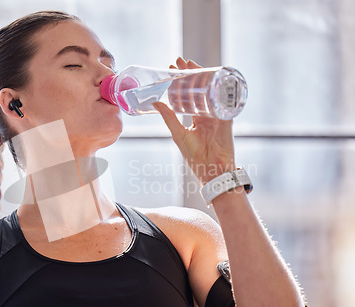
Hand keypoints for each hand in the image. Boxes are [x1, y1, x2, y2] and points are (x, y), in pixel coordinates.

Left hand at [153, 57, 235, 184]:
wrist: (212, 170)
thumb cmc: (196, 156)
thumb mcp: (179, 134)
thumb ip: (169, 118)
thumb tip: (155, 103)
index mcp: (197, 118)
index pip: (189, 95)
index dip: (181, 82)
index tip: (172, 69)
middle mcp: (208, 113)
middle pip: (199, 88)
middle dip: (190, 73)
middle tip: (181, 60)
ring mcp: (218, 113)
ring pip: (210, 89)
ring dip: (202, 75)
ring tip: (190, 64)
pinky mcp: (227, 117)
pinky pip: (223, 98)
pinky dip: (219, 86)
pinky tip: (213, 74)